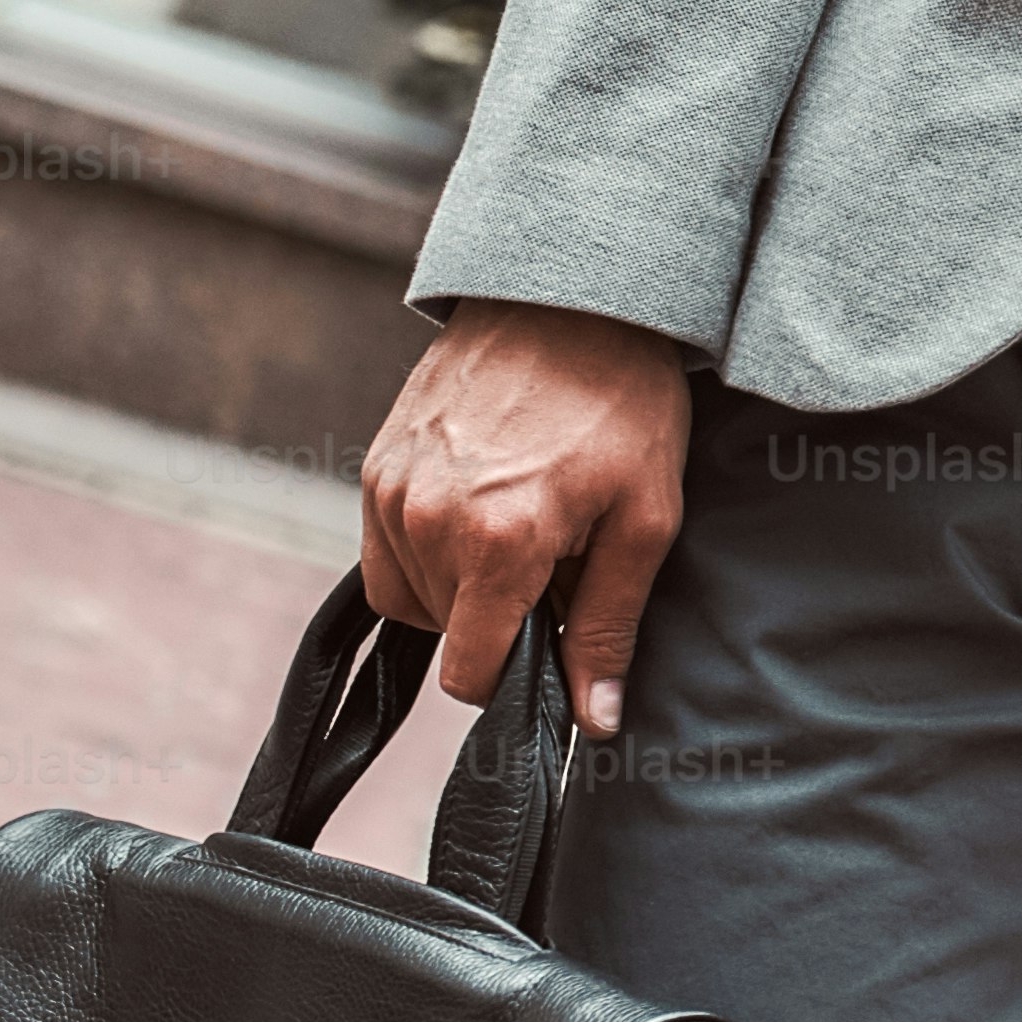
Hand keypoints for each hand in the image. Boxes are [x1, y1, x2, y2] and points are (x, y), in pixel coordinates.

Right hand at [359, 299, 695, 734]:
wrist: (573, 299)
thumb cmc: (624, 405)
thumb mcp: (645, 519)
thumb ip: (610, 626)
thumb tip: (594, 722)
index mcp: (498, 543)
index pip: (469, 674)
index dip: (513, 678)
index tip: (550, 643)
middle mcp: (428, 521)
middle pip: (446, 634)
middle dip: (498, 617)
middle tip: (556, 558)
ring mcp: (392, 491)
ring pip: (410, 595)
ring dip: (460, 584)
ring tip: (522, 525)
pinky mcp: (375, 465)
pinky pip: (384, 549)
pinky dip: (428, 550)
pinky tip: (484, 507)